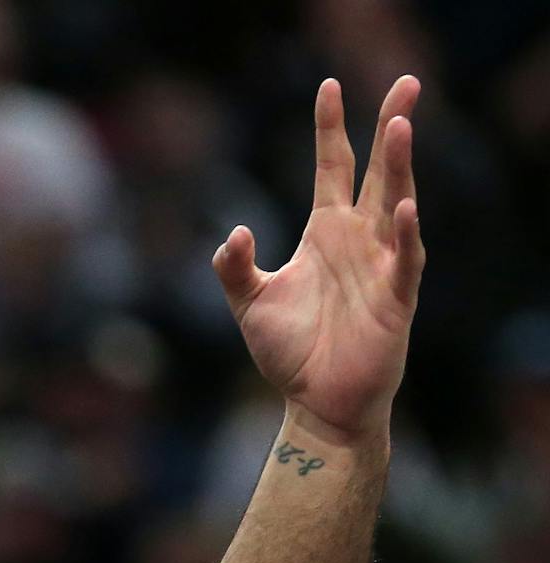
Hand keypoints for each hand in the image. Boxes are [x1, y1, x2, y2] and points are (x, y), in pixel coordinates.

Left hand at [214, 76, 425, 443]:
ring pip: (395, 203)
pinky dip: (403, 234)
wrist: (316, 403)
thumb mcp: (249, 303)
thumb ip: (233, 267)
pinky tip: (400, 208)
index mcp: (326, 233)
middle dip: (389, 126)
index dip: (329, 130)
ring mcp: (381, 265)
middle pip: (377, 171)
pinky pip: (403, 260)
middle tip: (405, 82)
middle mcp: (358, 240)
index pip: (331, 168)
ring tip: (402, 124)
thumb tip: (234, 233)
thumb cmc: (290, 352)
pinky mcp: (395, 299)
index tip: (327, 88)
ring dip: (399, 167)